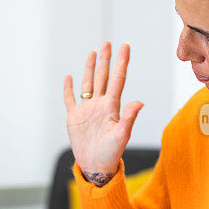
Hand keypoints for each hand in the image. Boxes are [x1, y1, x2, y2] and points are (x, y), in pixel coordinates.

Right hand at [64, 42, 143, 185]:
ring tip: (92, 53)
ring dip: (90, 68)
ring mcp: (87, 109)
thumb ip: (129, 117)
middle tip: (107, 43)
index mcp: (112, 106)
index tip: (125, 46)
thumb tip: (140, 102)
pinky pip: (70, 99)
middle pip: (103, 77)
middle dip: (105, 60)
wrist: (96, 165)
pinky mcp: (74, 117)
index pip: (117, 79)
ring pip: (88, 84)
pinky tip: (69, 78)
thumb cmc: (111, 152)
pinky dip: (69, 89)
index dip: (121, 62)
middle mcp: (100, 104)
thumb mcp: (121, 135)